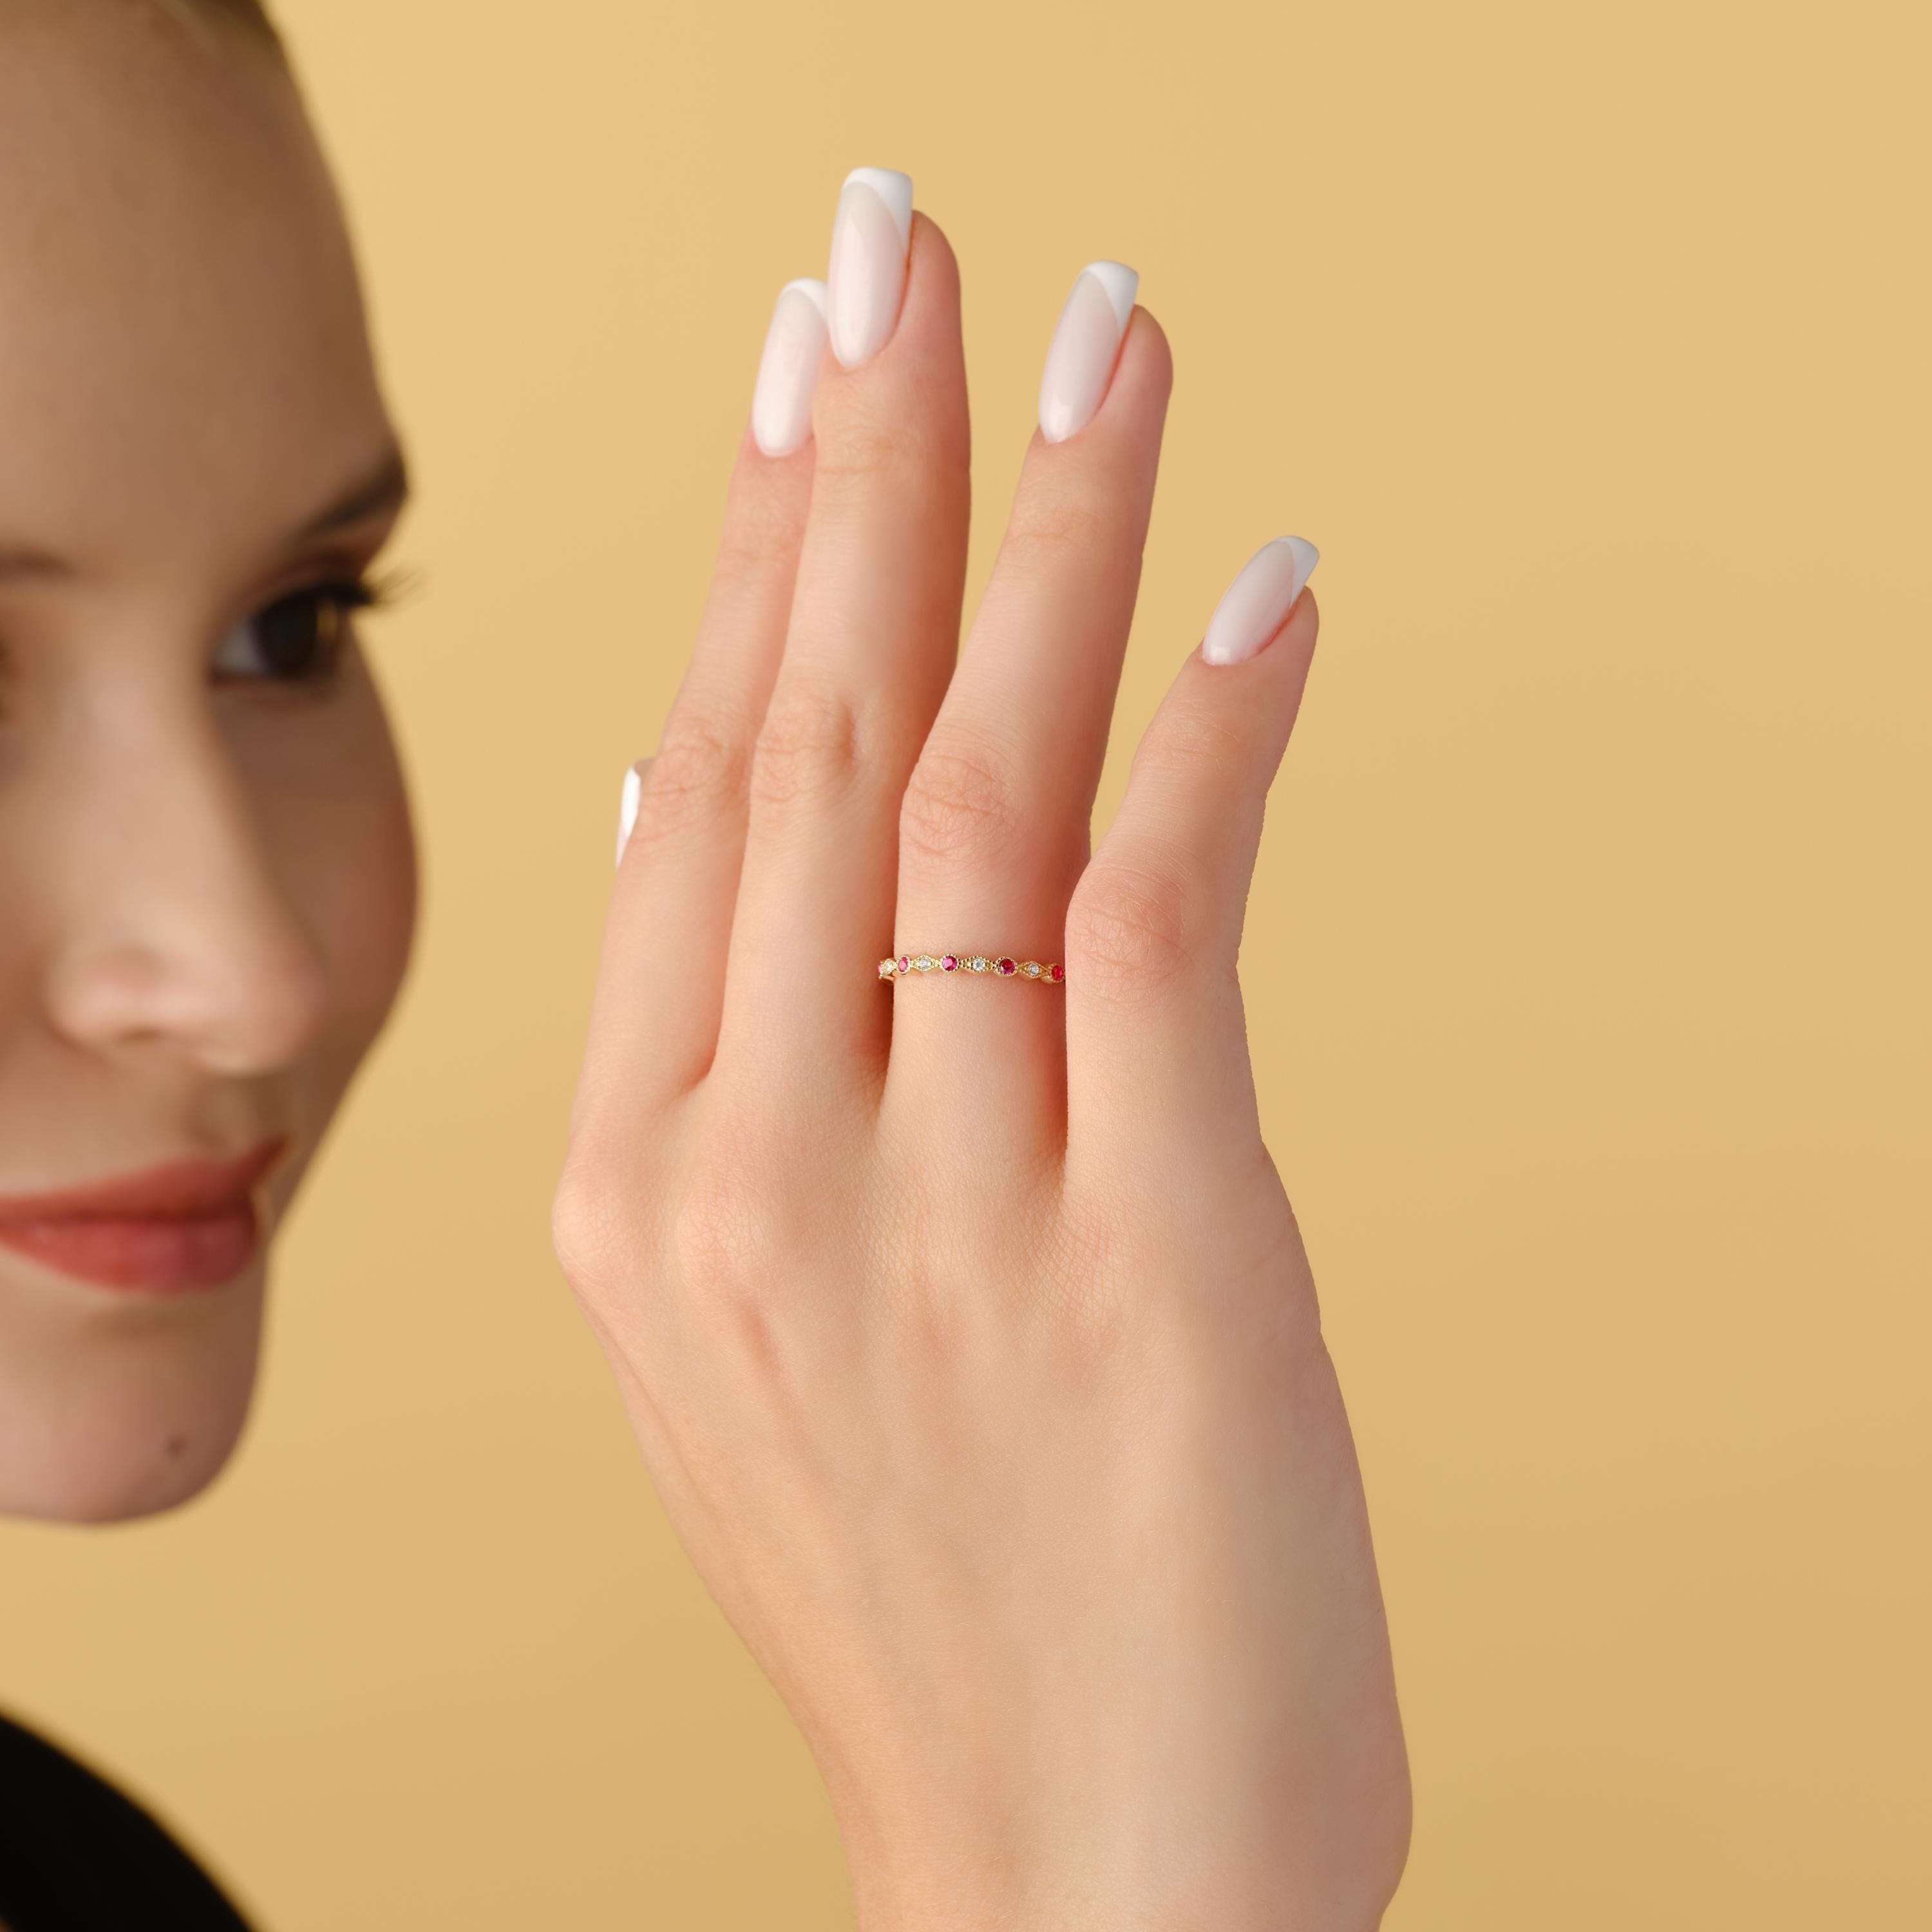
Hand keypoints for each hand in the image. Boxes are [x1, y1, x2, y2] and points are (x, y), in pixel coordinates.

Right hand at [555, 172, 1408, 1929]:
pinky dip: (1210, 734)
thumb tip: (680, 787)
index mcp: (641, 1180)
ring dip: (1043, 536)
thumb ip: (704, 1048)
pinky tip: (1252, 577)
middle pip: (815, 738)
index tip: (796, 369)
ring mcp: (941, 1209)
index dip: (751, 547)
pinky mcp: (1146, 1250)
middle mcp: (756, 1167)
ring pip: (976, 793)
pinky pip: (1159, 928)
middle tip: (895, 247)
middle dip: (860, 462)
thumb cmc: (928, 1578)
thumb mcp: (736, 1321)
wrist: (1063, 1873)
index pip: (699, 784)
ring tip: (1092, 337)